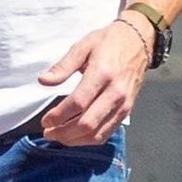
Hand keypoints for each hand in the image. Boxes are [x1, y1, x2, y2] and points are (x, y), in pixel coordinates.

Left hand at [37, 20, 147, 144]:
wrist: (138, 42)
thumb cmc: (109, 43)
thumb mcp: (82, 46)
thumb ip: (63, 66)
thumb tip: (43, 81)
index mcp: (102, 73)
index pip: (78, 103)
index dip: (58, 116)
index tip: (45, 120)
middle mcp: (115, 92)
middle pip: (87, 123)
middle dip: (64, 133)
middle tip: (48, 132)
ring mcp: (123, 104)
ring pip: (97, 133)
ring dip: (75, 140)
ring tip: (59, 137)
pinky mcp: (127, 111)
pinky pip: (107, 133)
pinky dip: (89, 139)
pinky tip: (76, 136)